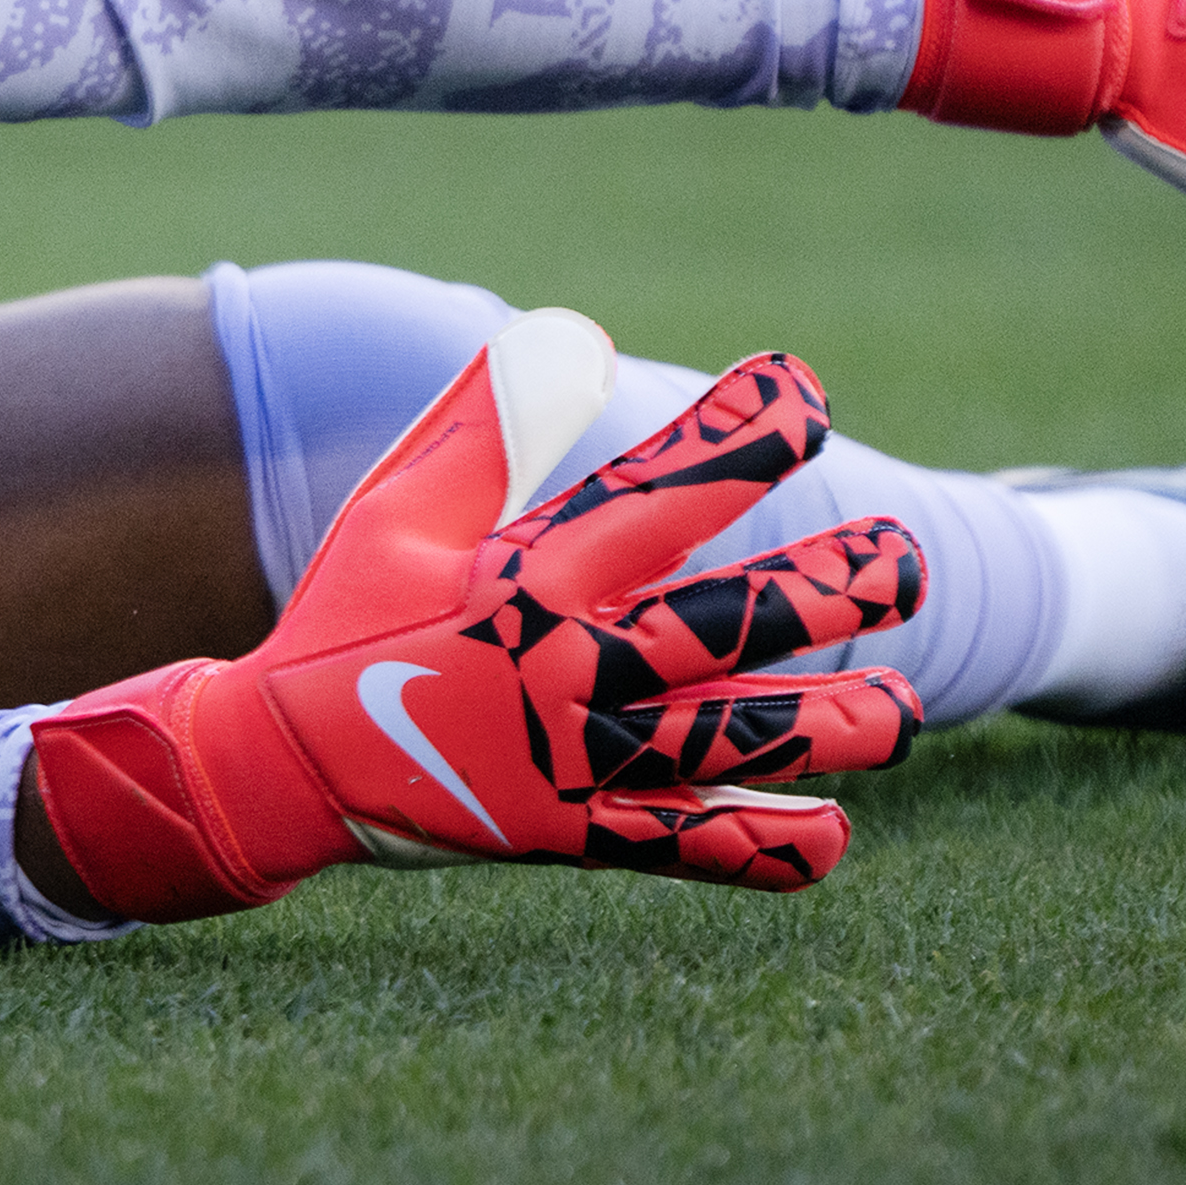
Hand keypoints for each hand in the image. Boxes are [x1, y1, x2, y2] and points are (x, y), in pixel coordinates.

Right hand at [26, 312, 923, 923]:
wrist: (281, 761)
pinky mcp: (568, 833)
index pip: (652, 495)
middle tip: (904, 564)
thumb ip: (489, 424)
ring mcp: (570, 759)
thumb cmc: (347, 617)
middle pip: (716, 629)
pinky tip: (833, 838)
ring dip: (819, 728)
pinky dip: (757, 849)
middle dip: (818, 596)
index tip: (805, 391)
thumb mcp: (399, 508)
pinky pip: (678, 847)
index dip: (733, 439)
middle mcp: (563, 668)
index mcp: (526, 578)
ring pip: (720, 744)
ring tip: (904, 712)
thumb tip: (574, 335)